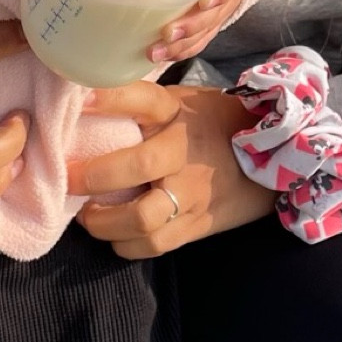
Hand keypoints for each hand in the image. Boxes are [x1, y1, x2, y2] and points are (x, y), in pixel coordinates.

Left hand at [70, 80, 274, 258]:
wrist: (272, 158)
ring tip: (88, 214)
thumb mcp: (181, 102)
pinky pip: (155, 245)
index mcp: (177, 113)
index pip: (142, 98)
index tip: (79, 99)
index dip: (109, 97)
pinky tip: (115, 233)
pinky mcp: (197, 224)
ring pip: (142, 218)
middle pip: (137, 165)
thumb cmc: (211, 124)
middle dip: (93, 176)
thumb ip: (140, 103)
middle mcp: (185, 152)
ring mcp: (193, 193)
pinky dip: (125, 244)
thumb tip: (80, 100)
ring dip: (104, 222)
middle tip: (69, 178)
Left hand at [147, 0, 249, 67]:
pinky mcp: (212, 27)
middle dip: (190, 26)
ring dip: (181, 46)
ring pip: (204, 34)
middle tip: (168, 33)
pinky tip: (164, 56)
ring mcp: (220, 14)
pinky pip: (200, 42)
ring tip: (156, 53)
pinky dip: (183, 51)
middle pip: (212, 14)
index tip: (205, 1)